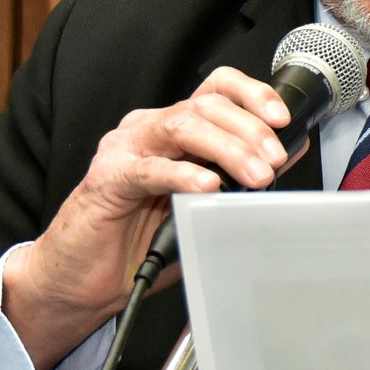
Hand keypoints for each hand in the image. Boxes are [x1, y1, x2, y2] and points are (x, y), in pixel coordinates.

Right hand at [3, 67, 293, 369]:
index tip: (283, 119)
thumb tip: (287, 154)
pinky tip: (208, 186)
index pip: (215, 90)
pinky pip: (149, 169)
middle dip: (249, 129)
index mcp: (171, 130)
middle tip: (276, 160)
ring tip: (255, 174)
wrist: (82, 279)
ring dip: (227, 148)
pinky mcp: (106, 179)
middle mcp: (147, 130)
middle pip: (205, 106)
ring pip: (182, 127)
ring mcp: (124, 150)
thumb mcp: (201, 205)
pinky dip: (183, 174)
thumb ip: (238, 176)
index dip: (252, 94)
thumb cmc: (138, 243)